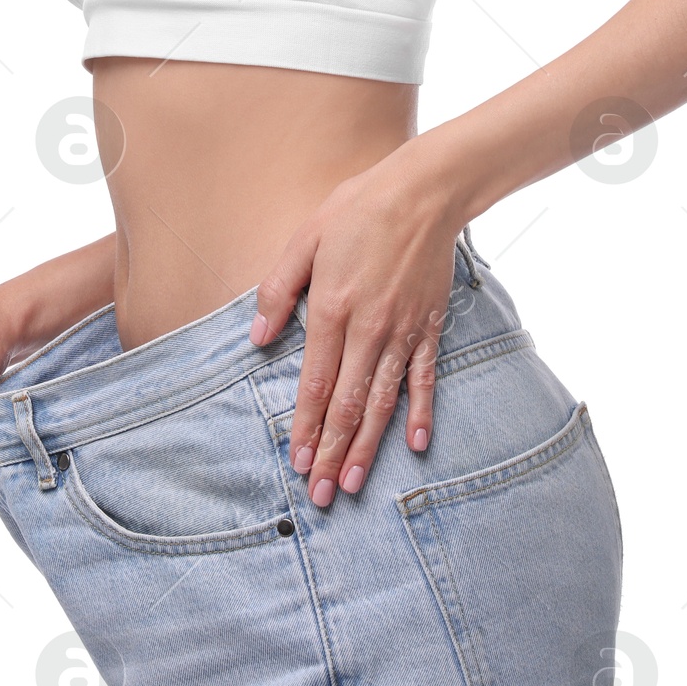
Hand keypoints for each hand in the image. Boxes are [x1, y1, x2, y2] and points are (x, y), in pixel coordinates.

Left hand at [250, 159, 459, 507]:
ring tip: (352, 483)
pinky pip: (424, 378)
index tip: (295, 461)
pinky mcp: (429, 326)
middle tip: (319, 494)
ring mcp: (403, 331)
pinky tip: (414, 444)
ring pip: (383, 402)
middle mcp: (368, 329)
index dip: (304, 426)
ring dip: (366, 446)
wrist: (425, 191)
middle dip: (330, 452)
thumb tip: (257, 338)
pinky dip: (420, 413)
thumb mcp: (304, 238)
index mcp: (331, 308)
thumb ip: (278, 290)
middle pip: (348, 404)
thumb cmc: (359, 209)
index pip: (315, 383)